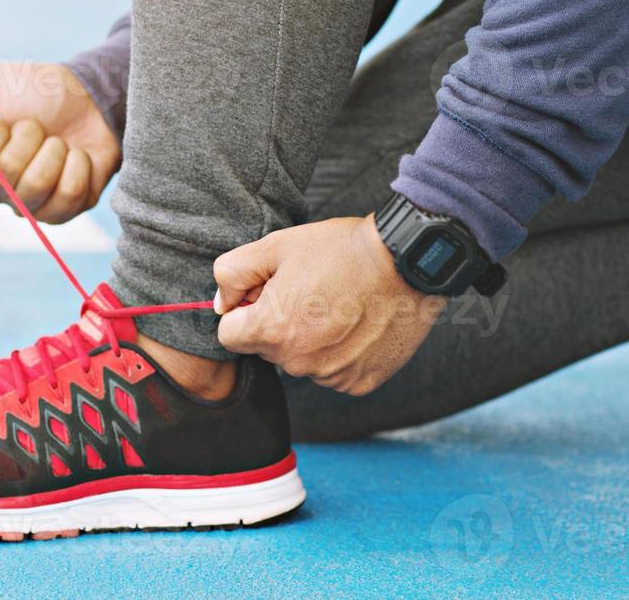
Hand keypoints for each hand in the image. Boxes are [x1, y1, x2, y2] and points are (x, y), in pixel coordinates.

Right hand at [0, 62, 120, 223]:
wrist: (85, 96)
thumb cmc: (31, 91)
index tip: (0, 114)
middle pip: (8, 172)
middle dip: (30, 135)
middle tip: (38, 125)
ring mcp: (31, 204)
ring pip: (38, 184)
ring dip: (56, 149)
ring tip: (59, 140)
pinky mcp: (66, 209)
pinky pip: (71, 193)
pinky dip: (79, 164)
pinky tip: (78, 155)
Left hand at [213, 216, 445, 395]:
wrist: (406, 262)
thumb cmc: (341, 250)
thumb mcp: (277, 245)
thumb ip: (233, 273)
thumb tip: (221, 305)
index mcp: (271, 330)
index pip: (230, 335)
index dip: (244, 310)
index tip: (268, 292)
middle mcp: (297, 362)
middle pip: (267, 348)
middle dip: (278, 323)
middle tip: (309, 291)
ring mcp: (331, 376)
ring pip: (302, 361)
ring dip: (310, 339)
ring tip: (338, 303)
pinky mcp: (359, 382)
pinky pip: (334, 371)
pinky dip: (341, 352)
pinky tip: (357, 323)